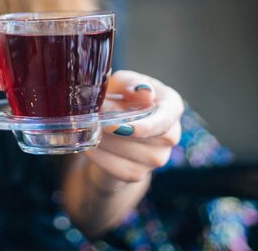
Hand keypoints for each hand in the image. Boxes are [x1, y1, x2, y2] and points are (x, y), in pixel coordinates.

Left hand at [86, 70, 183, 184]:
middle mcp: (171, 135)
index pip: (165, 120)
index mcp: (172, 106)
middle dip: (111, 128)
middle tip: (89, 118)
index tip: (118, 126)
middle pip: (142, 137)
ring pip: (126, 152)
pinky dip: (98, 156)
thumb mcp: (122, 84)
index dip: (143, 126)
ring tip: (86, 127)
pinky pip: (116, 168)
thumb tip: (144, 92)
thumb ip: (130, 83)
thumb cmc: (121, 97)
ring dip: (101, 140)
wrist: (112, 129)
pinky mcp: (139, 174)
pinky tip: (88, 144)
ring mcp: (157, 158)